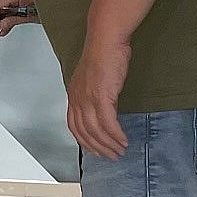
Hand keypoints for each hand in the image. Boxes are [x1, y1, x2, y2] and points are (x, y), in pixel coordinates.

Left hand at [67, 37, 132, 159]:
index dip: (84, 141)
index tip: (94, 150)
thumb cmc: (103, 54)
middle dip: (98, 148)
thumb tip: (102, 107)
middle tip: (111, 156)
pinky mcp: (101, 97)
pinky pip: (108, 123)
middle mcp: (77, 99)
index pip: (73, 126)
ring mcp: (88, 98)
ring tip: (120, 151)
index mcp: (74, 95)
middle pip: (84, 132)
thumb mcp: (93, 78)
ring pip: (96, 131)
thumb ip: (94, 93)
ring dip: (109, 144)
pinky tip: (123, 140)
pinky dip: (115, 135)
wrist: (106, 40)